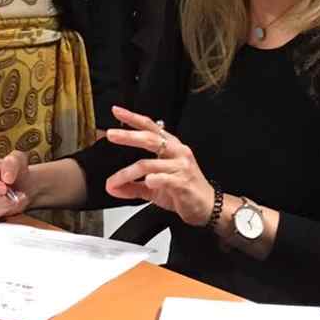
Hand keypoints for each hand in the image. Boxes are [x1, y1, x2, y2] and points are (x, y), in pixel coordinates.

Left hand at [103, 105, 214, 225]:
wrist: (207, 207)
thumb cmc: (183, 190)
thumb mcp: (153, 187)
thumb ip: (132, 185)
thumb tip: (112, 187)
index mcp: (170, 147)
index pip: (150, 127)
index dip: (133, 118)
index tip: (117, 111)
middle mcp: (176, 152)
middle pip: (150, 138)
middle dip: (129, 136)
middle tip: (111, 134)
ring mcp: (181, 166)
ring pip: (149, 164)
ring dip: (127, 173)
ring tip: (113, 181)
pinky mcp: (183, 182)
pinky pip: (165, 178)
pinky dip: (154, 180)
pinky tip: (147, 182)